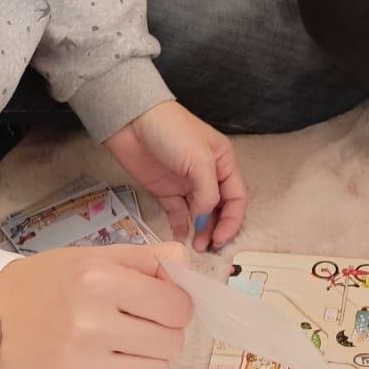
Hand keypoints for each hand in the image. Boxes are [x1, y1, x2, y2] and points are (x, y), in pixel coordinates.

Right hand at [0, 243, 192, 368]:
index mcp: (98, 283)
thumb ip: (145, 259)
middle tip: (141, 327)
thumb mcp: (93, 258)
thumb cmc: (49, 283)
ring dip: (149, 362)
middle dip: (165, 334)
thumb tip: (186, 262)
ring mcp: (77, 368)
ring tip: (125, 348)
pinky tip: (106, 368)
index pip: (176, 308)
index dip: (177, 306)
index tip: (163, 306)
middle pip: (171, 344)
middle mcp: (88, 326)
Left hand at [104, 99, 246, 251]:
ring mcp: (186, 184)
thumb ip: (208, 192)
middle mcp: (208, 175)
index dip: (232, 220)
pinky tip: (180, 239)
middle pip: (220, 209)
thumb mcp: (199, 159)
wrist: (131, 121)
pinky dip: (181, 227)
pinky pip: (178, 214)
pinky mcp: (165, 191)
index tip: (221, 238)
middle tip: (207, 248)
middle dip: (217, 228)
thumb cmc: (171, 131)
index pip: (236, 197)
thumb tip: (206, 220)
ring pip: (200, 214)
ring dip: (200, 231)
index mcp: (223, 162)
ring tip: (196, 247)